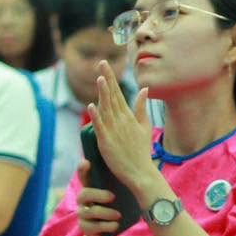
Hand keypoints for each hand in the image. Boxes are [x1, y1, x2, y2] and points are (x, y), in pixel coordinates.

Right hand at [74, 160, 120, 235]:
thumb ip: (119, 191)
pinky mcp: (84, 227)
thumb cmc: (116, 213)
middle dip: (98, 195)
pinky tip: (115, 225)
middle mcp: (83, 201)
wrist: (107, 235)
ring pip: (89, 211)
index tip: (86, 162)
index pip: (84, 177)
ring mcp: (82, 214)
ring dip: (106, 212)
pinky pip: (93, 226)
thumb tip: (136, 181)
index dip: (82, 169)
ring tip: (118, 215)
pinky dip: (107, 226)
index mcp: (91, 190)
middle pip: (84, 193)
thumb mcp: (118, 201)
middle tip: (112, 197)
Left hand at [89, 60, 154, 193]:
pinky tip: (91, 106)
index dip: (110, 78)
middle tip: (102, 63)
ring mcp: (114, 130)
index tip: (105, 64)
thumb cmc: (141, 151)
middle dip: (107, 79)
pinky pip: (100, 126)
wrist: (141, 173)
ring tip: (100, 78)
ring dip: (103, 93)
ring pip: (107, 108)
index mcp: (128, 116)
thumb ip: (141, 108)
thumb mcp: (144, 127)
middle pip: (112, 96)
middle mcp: (121, 120)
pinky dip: (96, 116)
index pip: (118, 93)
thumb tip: (143, 88)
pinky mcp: (106, 141)